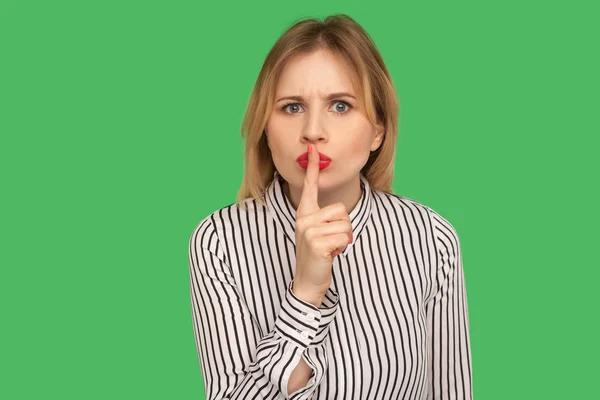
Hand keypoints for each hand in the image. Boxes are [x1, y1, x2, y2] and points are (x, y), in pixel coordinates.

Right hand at [292, 142, 352, 301]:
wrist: (308, 281)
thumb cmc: (318, 255)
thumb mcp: (318, 232)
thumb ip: (325, 218)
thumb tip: (340, 211)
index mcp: (304, 213)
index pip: (309, 186)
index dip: (312, 167)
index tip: (313, 149)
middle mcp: (304, 219)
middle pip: (342, 209)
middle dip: (344, 227)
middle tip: (331, 241)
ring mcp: (309, 230)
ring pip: (345, 223)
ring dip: (344, 238)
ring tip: (330, 248)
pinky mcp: (317, 242)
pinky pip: (344, 236)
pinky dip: (343, 247)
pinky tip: (331, 255)